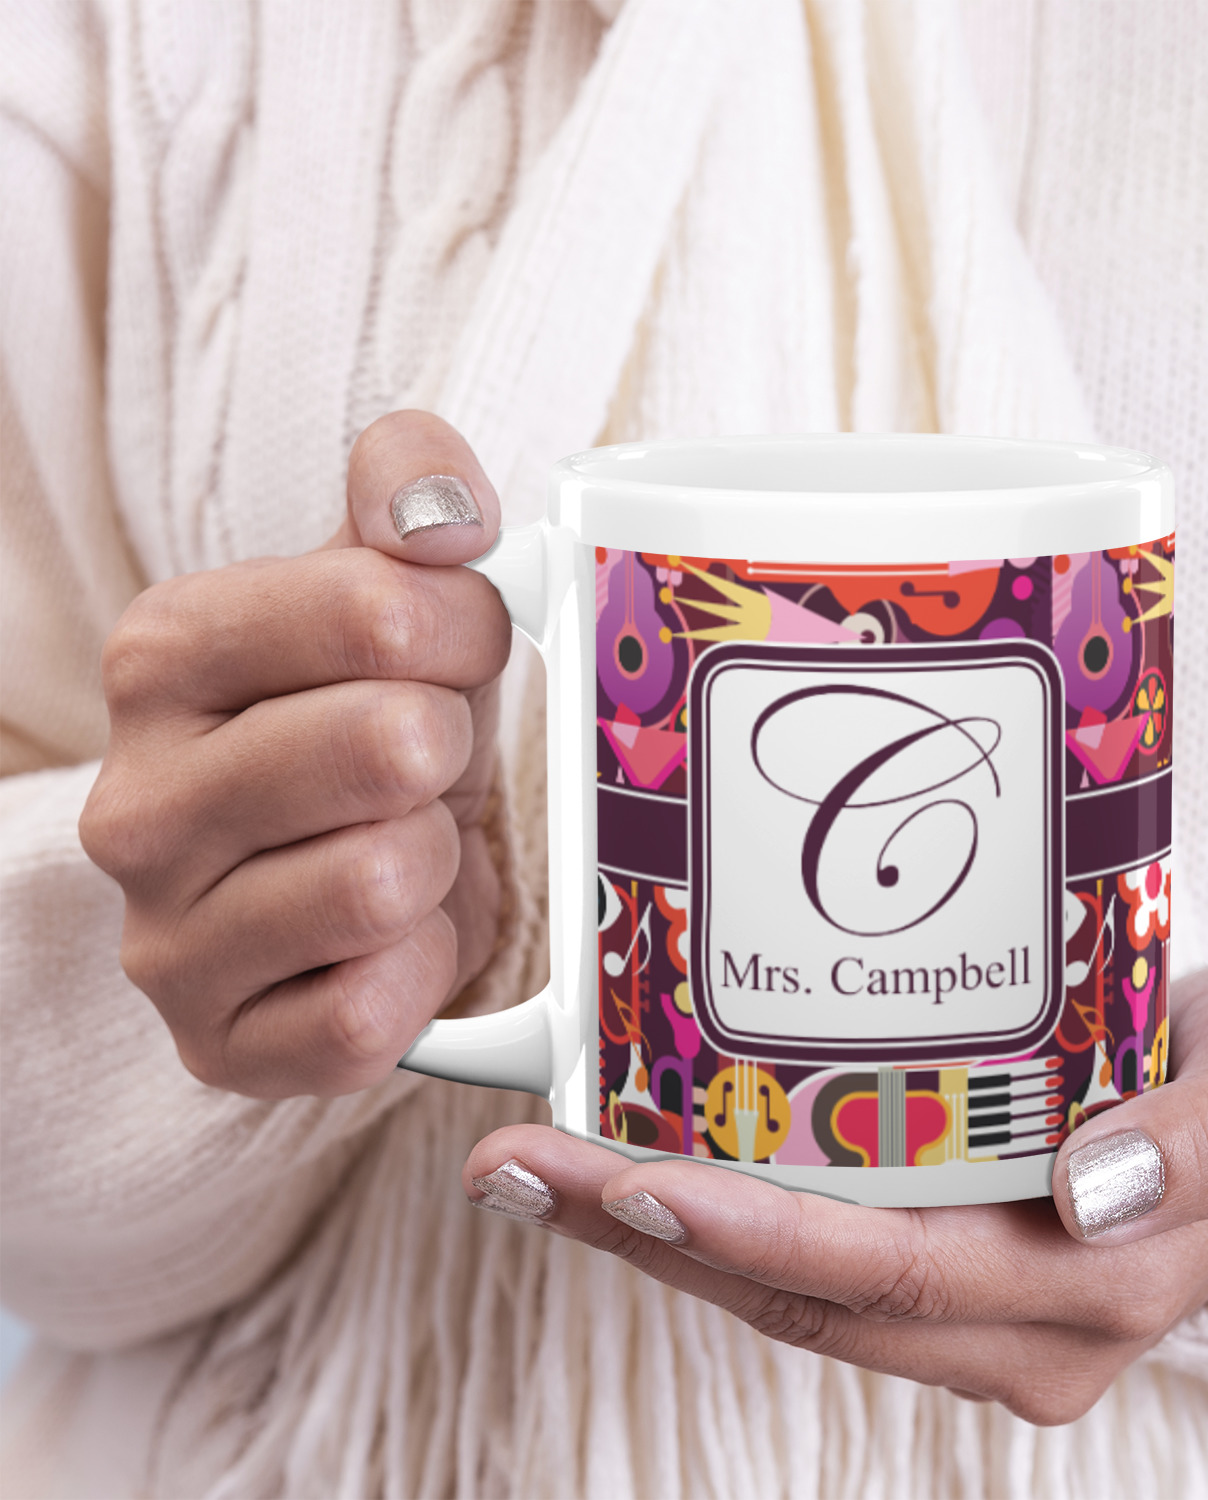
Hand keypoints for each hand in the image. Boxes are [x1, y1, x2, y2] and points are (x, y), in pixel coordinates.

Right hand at [81, 412, 508, 1097]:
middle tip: (427, 760)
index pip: (379, 611)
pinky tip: (396, 939)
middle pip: (389, 744)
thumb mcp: (393, 581)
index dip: (463, 631)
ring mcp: (165, 941)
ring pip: (383, 881)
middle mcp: (134, 803)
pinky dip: (420, 970)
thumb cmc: (375, 712)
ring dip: (438, 861)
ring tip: (407, 846)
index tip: (452, 653)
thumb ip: (412, 489)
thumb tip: (443, 508)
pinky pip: (371, 1016)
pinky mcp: (220, 1048)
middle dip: (450, 750)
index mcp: (163, 656)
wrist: (358, 863)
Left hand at [462, 958, 1207, 1422]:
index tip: (627, 1185)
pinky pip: (817, 1270)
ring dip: (653, 1238)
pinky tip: (632, 1174)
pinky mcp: (958, 1280)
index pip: (888, 1274)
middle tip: (514, 1168)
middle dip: (645, 1237)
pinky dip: (716, 1230)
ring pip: (789, 1293)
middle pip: (801, 1294)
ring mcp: (979, 1317)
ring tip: (531, 1170)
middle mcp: (1016, 1328)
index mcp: (1090, 1285)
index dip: (751, 1237)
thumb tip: (1093, 1189)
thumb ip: (1202, 1138)